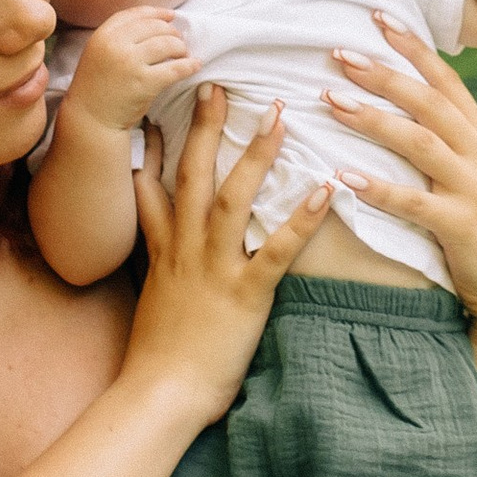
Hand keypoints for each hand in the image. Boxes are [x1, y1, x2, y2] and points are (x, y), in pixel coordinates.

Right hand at [66, 4, 196, 135]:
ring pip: (167, 44)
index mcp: (103, 35)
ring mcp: (130, 63)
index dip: (156, 12)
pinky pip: (175, 69)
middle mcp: (115, 45)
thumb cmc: (98, 86)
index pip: (135, 14)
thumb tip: (158, 20)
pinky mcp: (144, 83)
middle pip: (154, 27)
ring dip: (180, 47)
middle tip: (179, 41)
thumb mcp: (99, 52)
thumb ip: (120, 37)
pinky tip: (195, 65)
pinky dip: (189, 66)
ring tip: (183, 54)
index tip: (170, 15)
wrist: (91, 118)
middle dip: (171, 32)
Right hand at [125, 88, 327, 420]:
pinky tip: (326, 188)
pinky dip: (302, 217)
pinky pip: (277, 248)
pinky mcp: (245, 294)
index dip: (160, 144)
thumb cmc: (159, 355)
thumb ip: (160, 263)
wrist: (158, 393)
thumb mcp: (151, 298)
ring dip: (256, 155)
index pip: (155, 185)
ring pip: (233, 198)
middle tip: (219, 83)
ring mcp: (214, 268)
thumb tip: (165, 242)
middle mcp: (186, 249)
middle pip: (194, 175)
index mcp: (164, 249)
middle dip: (205, 127)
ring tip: (277, 115)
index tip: (167, 105)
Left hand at [325, 15, 476, 433]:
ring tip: (330, 101)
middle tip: (339, 53)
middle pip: (428, 101)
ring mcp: (474, 189)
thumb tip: (404, 100)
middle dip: (383, 74)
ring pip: (419, 142)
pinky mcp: (462, 226)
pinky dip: (379, 187)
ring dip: (373, 119)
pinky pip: (414, 202)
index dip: (411, 47)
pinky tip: (344, 177)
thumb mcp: (473, 174)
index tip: (376, 15)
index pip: (445, 80)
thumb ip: (447, 139)